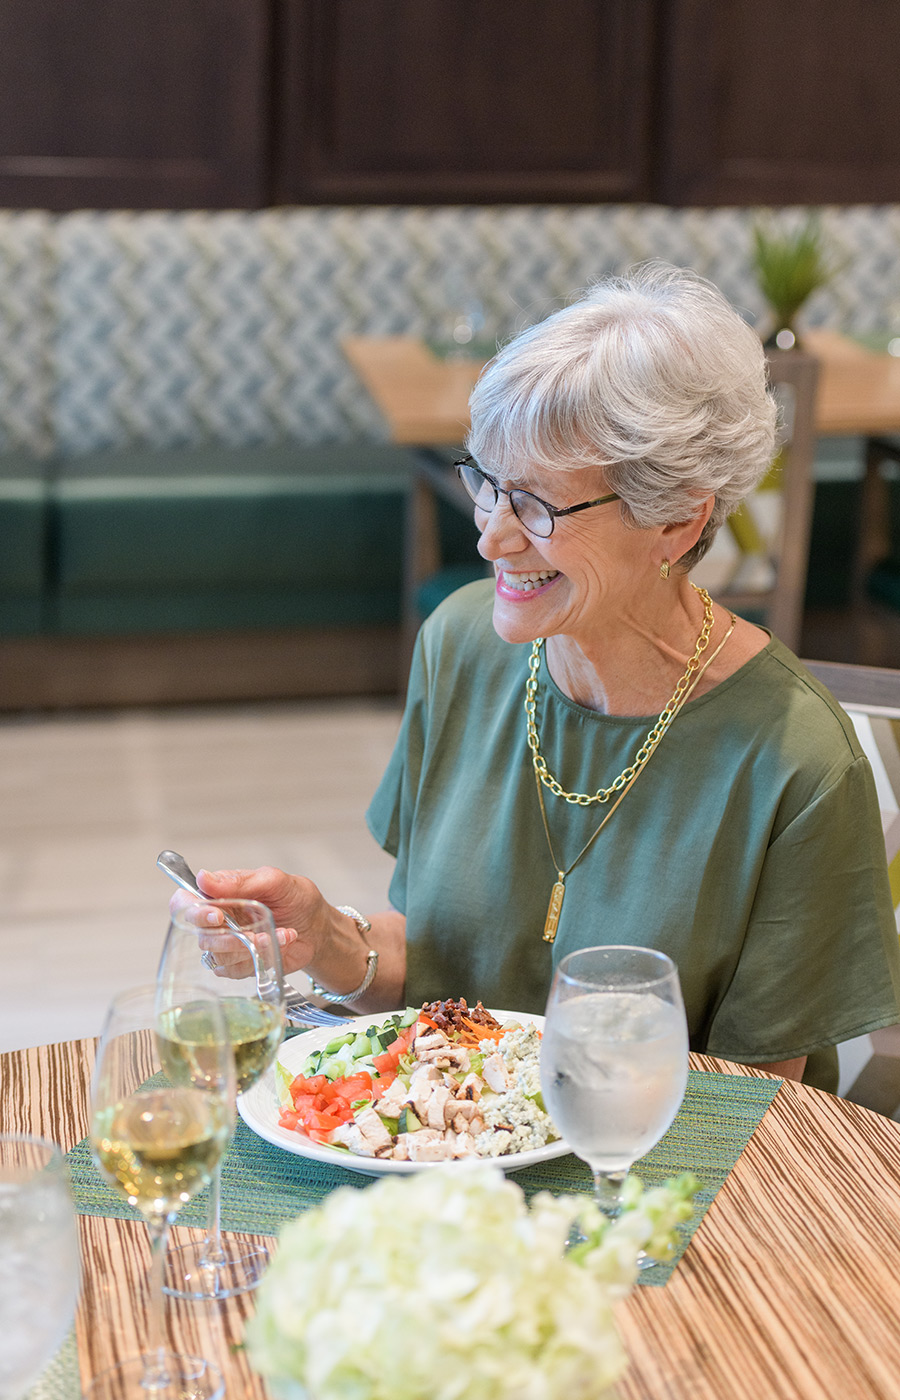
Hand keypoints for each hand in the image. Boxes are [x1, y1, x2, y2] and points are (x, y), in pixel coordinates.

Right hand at [170, 866, 326, 978]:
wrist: (319, 927)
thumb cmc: (296, 899)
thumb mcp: (274, 881)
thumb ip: (240, 881)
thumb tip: (204, 878)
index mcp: (219, 895)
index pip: (184, 902)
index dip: (192, 911)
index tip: (217, 916)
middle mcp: (218, 921)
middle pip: (200, 935)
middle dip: (227, 938)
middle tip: (252, 934)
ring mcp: (228, 945)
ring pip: (217, 957)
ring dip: (248, 948)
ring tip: (278, 934)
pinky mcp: (240, 965)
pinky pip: (235, 971)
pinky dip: (259, 959)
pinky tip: (281, 943)